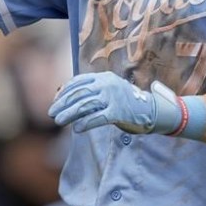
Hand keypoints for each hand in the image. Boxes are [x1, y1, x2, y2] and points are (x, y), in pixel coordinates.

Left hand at [48, 71, 180, 134]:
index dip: (65, 92)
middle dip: (63, 104)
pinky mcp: (119, 112)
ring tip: (59, 121)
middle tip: (51, 113)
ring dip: (70, 114)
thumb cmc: (126, 102)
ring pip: (86, 105)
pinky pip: (98, 118)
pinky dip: (86, 123)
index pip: (78, 82)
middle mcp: (107, 84)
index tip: (55, 101)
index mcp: (104, 77)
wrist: (154, 110)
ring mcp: (114, 97)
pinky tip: (76, 129)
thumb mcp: (109, 91)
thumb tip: (66, 97)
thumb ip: (92, 92)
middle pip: (79, 94)